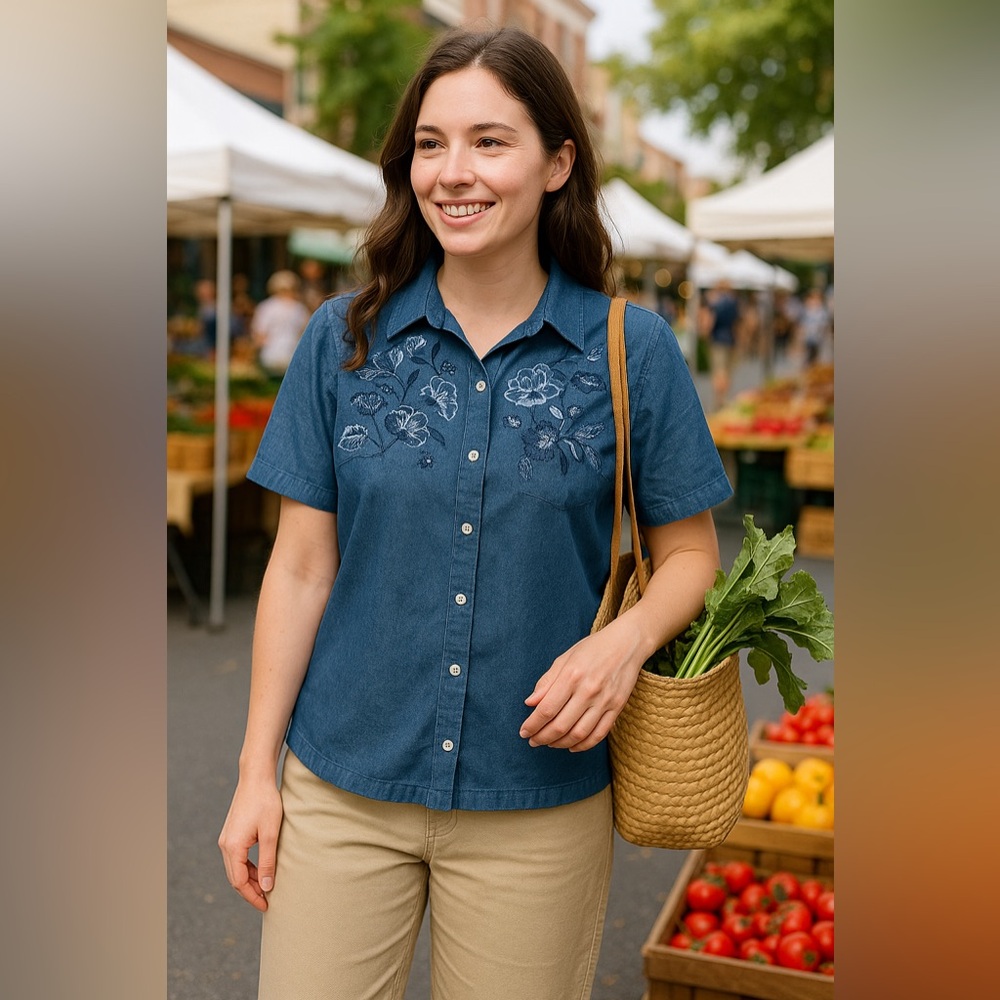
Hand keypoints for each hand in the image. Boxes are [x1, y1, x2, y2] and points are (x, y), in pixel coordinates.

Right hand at [218, 776, 282, 911]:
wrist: (256, 777)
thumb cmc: (265, 802)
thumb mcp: (270, 834)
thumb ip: (268, 861)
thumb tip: (267, 887)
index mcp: (233, 847)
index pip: (240, 882)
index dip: (253, 897)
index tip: (266, 906)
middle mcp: (225, 845)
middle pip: (235, 878)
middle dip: (250, 892)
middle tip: (267, 902)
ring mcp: (226, 839)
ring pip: (236, 869)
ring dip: (250, 880)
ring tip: (267, 888)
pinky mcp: (231, 833)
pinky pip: (237, 858)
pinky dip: (248, 868)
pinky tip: (261, 870)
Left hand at [519, 619, 645, 752]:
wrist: (627, 643)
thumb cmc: (592, 648)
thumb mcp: (565, 658)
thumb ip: (547, 681)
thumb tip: (530, 703)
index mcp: (572, 675)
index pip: (547, 709)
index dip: (532, 724)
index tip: (524, 732)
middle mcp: (588, 690)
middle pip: (561, 725)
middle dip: (542, 737)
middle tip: (533, 741)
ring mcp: (605, 701)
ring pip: (579, 734)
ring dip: (560, 743)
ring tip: (550, 743)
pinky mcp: (617, 708)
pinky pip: (599, 734)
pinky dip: (583, 745)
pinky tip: (572, 745)